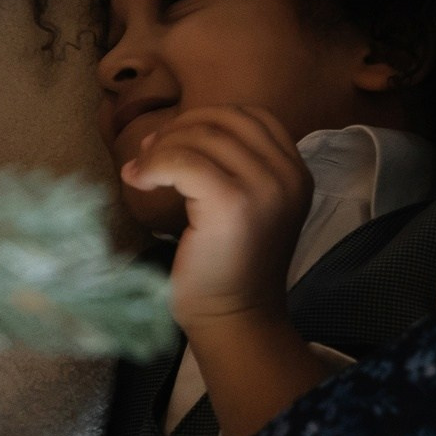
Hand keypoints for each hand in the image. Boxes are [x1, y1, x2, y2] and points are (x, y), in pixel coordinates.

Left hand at [119, 106, 311, 328]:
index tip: (172, 141)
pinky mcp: (233, 202)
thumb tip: (169, 132)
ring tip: (142, 173)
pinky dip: (154, 165)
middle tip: (149, 154)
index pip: (252, 116)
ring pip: (201, 137)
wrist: (235, 319)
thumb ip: (226, 166)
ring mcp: (265, 187)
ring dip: (161, 149)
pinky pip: (182, 161)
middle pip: (225, 120)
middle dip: (179, 129)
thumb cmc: (229, 266)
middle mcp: (288, 175)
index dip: (206, 118)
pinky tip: (140, 182)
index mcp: (296, 172)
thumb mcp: (243, 206)